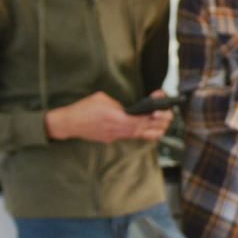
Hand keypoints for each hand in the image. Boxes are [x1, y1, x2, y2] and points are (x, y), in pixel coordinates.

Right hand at [44, 91, 169, 143]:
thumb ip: (117, 104)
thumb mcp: (101, 98)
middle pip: (143, 129)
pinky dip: (141, 133)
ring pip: (138, 135)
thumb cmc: (83, 108)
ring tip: (163, 124)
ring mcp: (115, 136)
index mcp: (116, 117)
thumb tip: (128, 108)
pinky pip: (129, 136)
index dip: (154, 115)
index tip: (162, 109)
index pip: (141, 119)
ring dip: (152, 130)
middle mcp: (117, 129)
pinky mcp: (111, 138)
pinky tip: (149, 129)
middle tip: (168, 116)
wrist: (68, 123)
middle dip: (159, 123)